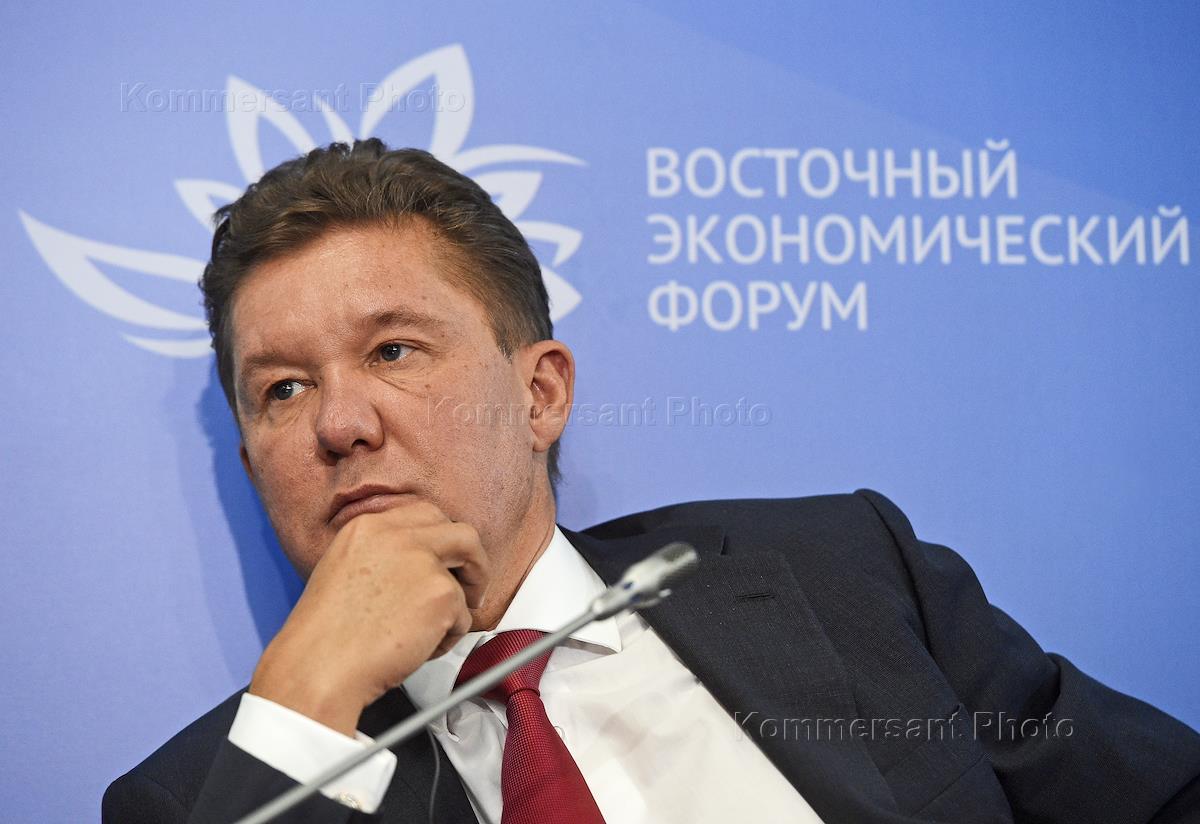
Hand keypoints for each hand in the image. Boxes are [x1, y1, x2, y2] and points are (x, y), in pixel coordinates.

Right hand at [248, 501, 489, 735]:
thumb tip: (422, 563)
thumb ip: (384, 556)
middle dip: (474, 561)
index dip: (444, 539)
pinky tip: (418, 650)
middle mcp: (397, 536)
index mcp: (369, 526)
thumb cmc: (325, 637)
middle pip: (462, 533)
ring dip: (460, 606)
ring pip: (469, 578)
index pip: (426, 514)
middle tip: (470, 588)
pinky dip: (448, 639)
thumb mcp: (343, 571)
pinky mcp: (441, 594)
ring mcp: (422, 562)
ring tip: (435, 631)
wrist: (318, 667)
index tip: (448, 560)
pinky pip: (464, 618)